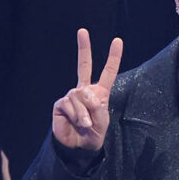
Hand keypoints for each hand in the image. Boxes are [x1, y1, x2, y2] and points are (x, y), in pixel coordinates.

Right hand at [52, 29, 121, 153]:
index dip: (113, 58)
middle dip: (83, 48)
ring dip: (85, 113)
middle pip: (83, 65)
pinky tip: (76, 123)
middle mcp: (84, 91)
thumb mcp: (102, 122)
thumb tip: (84, 96)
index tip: (117, 41)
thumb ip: (97, 107)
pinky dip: (76, 115)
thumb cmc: (92, 135)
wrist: (78, 148)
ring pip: (80, 95)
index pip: (107, 73)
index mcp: (99, 93)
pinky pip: (70, 104)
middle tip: (82, 31)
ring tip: (85, 125)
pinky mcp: (61, 103)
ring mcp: (71, 96)